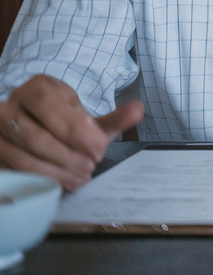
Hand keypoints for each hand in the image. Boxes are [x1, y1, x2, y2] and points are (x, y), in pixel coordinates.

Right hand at [0, 75, 143, 190]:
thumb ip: (113, 118)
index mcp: (36, 89)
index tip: (98, 149)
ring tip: (80, 178)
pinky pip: (12, 173)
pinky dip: (39, 181)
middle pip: (36, 137)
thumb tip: (138, 110)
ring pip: (21, 158)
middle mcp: (8, 107)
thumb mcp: (88, 118)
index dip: (77, 133)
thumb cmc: (64, 123)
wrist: (34, 128)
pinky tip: (60, 185)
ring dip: (55, 173)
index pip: (52, 109)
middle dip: (68, 157)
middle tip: (90, 167)